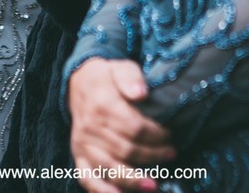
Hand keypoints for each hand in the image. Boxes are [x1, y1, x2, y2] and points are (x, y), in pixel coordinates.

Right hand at [68, 58, 174, 192]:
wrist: (80, 82)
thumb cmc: (107, 77)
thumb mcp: (120, 67)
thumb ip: (131, 77)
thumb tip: (141, 93)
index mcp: (102, 104)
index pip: (134, 127)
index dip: (156, 135)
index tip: (170, 136)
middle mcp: (90, 127)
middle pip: (126, 149)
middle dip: (152, 156)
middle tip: (171, 155)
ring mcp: (83, 144)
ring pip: (109, 167)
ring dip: (132, 180)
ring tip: (153, 185)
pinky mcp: (78, 155)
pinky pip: (87, 178)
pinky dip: (102, 190)